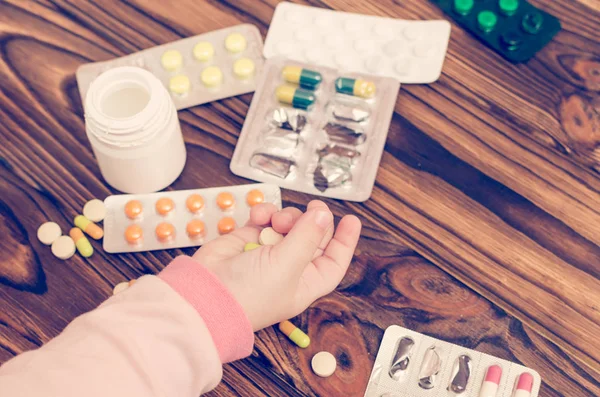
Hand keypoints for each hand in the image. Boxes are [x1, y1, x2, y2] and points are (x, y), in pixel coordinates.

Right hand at [192, 200, 361, 330]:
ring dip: (286, 217)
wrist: (203, 294)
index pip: (333, 262)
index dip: (344, 243)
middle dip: (313, 222)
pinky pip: (264, 220)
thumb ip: (307, 237)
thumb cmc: (249, 293)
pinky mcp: (246, 240)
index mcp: (304, 284)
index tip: (352, 220)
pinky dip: (264, 214)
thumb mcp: (287, 265)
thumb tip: (325, 215)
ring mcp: (266, 253)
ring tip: (277, 220)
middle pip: (312, 238)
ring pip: (288, 225)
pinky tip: (258, 217)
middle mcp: (288, 268)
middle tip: (313, 208)